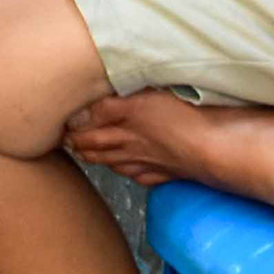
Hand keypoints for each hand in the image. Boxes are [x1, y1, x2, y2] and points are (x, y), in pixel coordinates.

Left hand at [61, 93, 185, 184]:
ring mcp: (149, 161)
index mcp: (126, 120)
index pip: (91, 124)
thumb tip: (81, 111)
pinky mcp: (166, 172)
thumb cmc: (182, 116)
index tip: (62, 123)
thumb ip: (111, 104)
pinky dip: (128, 173)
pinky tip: (126, 171)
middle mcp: (132, 144)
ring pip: (116, 163)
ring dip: (97, 160)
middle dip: (79, 145)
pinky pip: (140, 176)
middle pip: (99, 146)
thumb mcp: (143, 97)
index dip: (74, 125)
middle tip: (66, 141)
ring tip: (85, 155)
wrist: (211, 148)